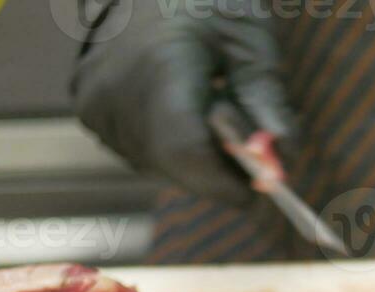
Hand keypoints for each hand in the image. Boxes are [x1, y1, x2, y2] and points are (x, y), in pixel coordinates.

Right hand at [73, 0, 295, 205]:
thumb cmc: (205, 1)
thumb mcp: (249, 40)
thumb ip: (267, 101)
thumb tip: (285, 158)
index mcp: (160, 65)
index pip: (186, 150)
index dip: (224, 180)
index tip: (259, 189)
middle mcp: (117, 91)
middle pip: (174, 164)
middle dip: (217, 168)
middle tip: (244, 145)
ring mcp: (97, 104)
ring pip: (158, 163)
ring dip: (193, 156)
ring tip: (205, 106)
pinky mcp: (89, 113)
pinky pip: (139, 150)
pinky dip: (167, 144)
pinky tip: (176, 105)